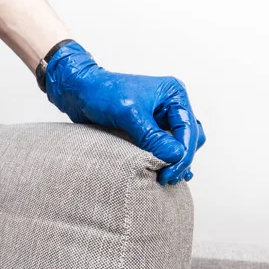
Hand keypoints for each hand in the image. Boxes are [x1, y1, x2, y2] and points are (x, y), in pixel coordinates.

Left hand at [45, 42, 204, 184]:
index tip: (170, 172)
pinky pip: (164, 147)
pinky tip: (163, 172)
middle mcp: (170, 105)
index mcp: (173, 95)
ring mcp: (160, 118)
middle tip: (167, 178)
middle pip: (189, 138)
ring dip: (175, 161)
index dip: (183, 154)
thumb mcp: (129, 114)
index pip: (189, 129)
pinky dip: (165, 159)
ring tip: (166, 178)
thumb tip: (175, 156)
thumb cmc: (102, 93)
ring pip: (179, 144)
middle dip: (181, 159)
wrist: (79, 90)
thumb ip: (152, 136)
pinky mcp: (148, 129)